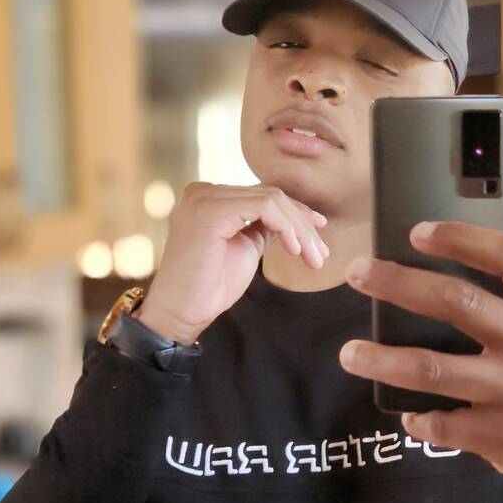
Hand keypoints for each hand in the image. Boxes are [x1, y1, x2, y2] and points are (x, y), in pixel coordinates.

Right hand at [137, 182, 328, 342]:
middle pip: (271, 196)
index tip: (319, 234)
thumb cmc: (209, 286)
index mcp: (210, 198)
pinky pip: (264, 207)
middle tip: (321, 255)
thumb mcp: (245, 248)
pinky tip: (295, 250)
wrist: (181, 311)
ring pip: (272, 200)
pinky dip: (286, 227)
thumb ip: (262, 228)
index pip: (263, 197)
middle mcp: (204, 191)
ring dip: (300, 230)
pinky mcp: (210, 210)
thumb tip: (291, 219)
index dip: (296, 214)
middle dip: (303, 225)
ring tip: (313, 257)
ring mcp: (205, 197)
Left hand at [338, 220, 502, 502]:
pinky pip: (444, 422)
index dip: (458, 237)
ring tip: (349, 353)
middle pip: (457, 302)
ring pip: (433, 367)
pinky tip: (408, 414)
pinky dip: (418, 418)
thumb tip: (451, 271)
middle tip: (357, 273)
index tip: (415, 232)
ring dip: (381, 359)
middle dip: (396, 283)